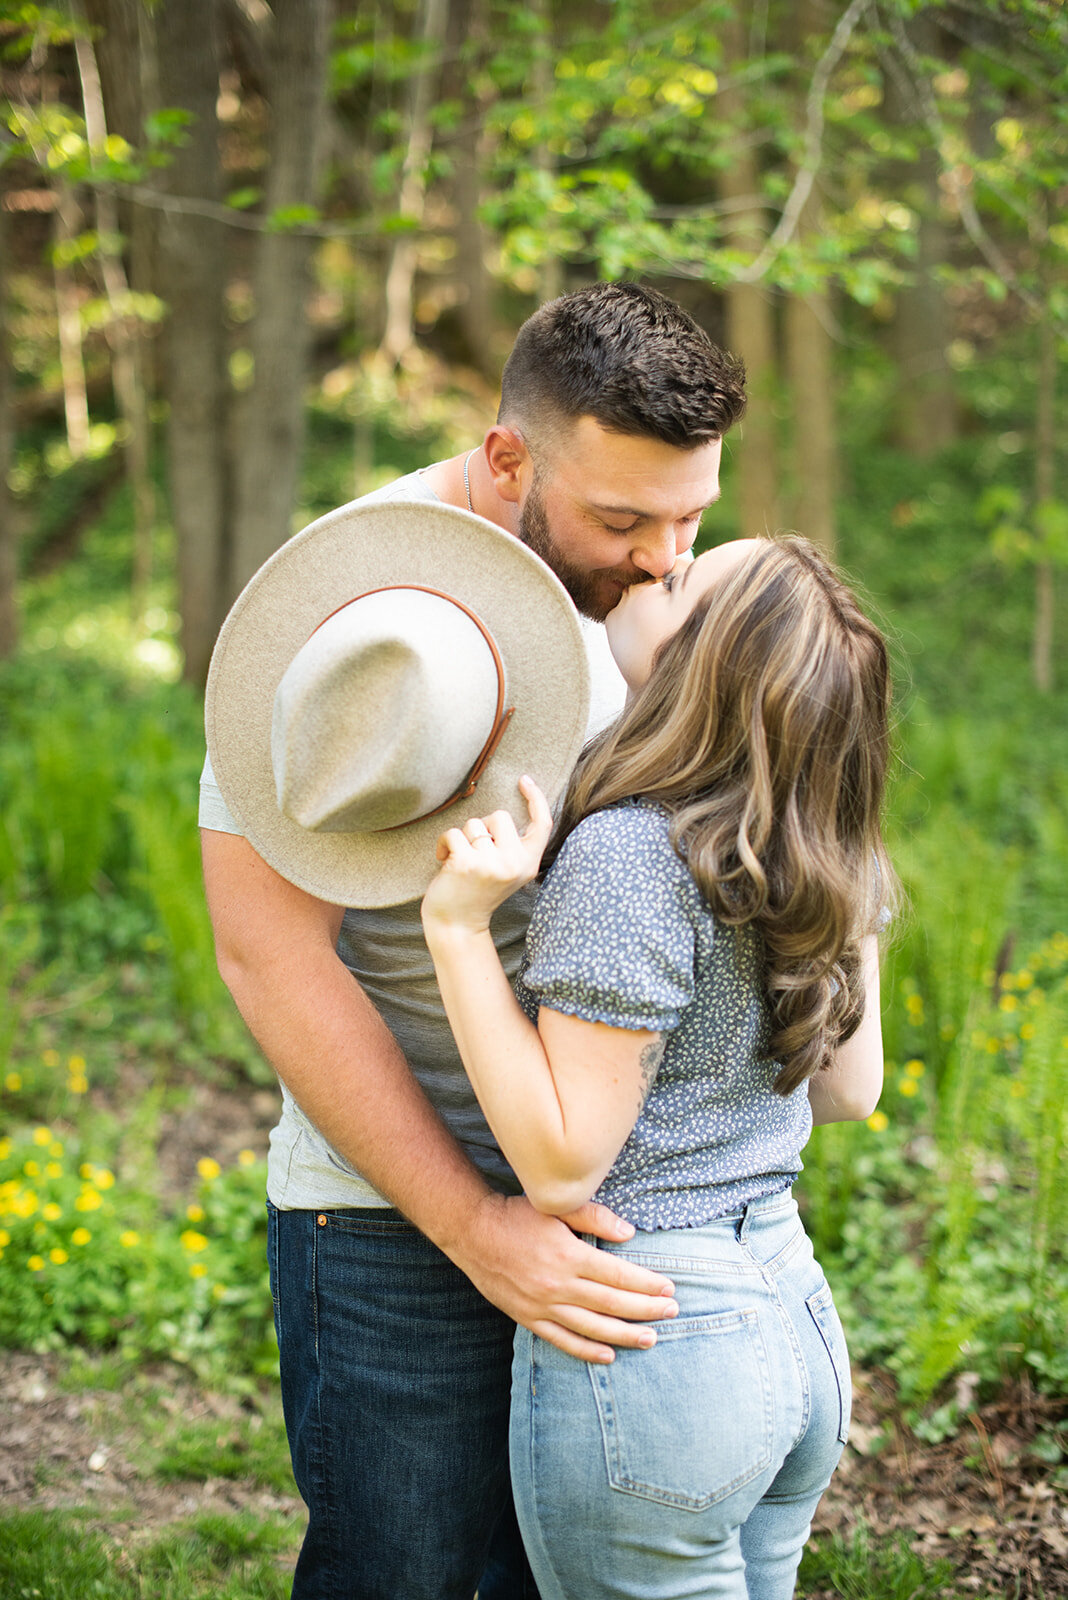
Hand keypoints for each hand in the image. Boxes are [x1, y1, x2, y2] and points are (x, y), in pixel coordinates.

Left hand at [422, 774, 552, 934]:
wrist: (457, 925)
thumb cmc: (477, 892)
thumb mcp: (506, 871)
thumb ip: (511, 846)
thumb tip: (501, 814)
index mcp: (529, 864)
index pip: (543, 823)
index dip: (537, 798)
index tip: (524, 780)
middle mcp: (515, 864)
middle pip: (500, 816)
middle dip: (482, 827)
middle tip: (475, 852)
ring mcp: (491, 864)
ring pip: (474, 825)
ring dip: (462, 839)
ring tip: (460, 862)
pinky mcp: (467, 864)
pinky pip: (453, 833)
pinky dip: (443, 844)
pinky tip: (444, 861)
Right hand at [449, 1191, 677, 1363]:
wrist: (474, 1234)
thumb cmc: (518, 1215)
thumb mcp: (556, 1207)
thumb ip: (594, 1217)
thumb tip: (630, 1234)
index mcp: (568, 1255)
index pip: (618, 1275)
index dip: (647, 1284)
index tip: (669, 1288)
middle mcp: (558, 1285)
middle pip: (612, 1303)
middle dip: (646, 1309)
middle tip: (672, 1312)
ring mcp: (543, 1306)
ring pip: (592, 1327)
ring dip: (625, 1335)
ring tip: (651, 1338)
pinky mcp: (529, 1318)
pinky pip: (563, 1340)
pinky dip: (587, 1351)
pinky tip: (609, 1356)